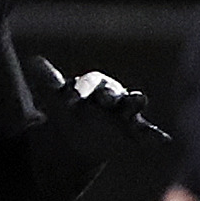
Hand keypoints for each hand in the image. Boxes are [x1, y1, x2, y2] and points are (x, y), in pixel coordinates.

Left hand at [32, 56, 172, 147]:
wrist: (79, 138)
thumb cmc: (70, 112)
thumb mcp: (57, 99)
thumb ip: (50, 82)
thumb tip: (34, 60)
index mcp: (96, 84)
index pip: (91, 82)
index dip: (82, 89)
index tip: (70, 98)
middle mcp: (113, 95)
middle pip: (114, 91)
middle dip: (109, 94)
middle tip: (104, 99)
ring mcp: (125, 114)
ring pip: (132, 105)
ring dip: (135, 102)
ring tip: (139, 99)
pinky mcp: (134, 132)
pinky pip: (147, 132)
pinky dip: (156, 135)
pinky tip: (165, 140)